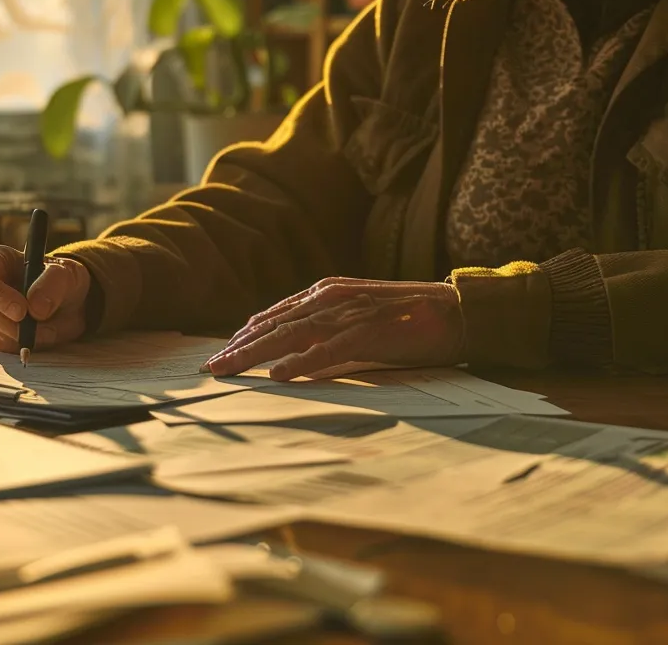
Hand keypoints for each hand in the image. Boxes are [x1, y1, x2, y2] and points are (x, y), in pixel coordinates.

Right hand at [0, 245, 92, 353]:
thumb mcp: (67, 274)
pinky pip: (5, 347)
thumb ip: (52, 285)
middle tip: (39, 327)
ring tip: (50, 327)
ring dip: (24, 336)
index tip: (22, 312)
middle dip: (13, 325)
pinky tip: (42, 334)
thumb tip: (36, 310)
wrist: (69, 301)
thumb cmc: (63, 279)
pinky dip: (26, 345)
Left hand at [203, 277, 464, 380]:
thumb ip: (325, 335)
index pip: (275, 316)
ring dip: (257, 354)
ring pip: (293, 334)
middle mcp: (333, 297)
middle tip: (210, 368)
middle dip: (239, 347)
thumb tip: (290, 360)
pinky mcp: (372, 331)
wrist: (457, 313)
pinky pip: (329, 349)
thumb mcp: (358, 324)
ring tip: (229, 370)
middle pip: (275, 324)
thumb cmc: (408, 323)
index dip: (244, 337)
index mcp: (328, 294)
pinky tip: (278, 375)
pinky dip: (302, 362)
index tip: (219, 356)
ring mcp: (351, 312)